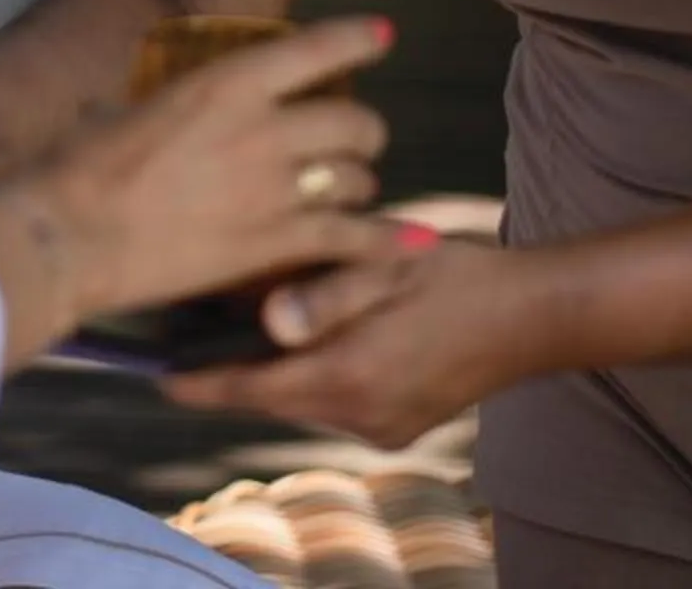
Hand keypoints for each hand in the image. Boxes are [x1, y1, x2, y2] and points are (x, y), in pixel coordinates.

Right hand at [15, 17, 401, 315]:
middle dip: (361, 132)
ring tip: (350, 193)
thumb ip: (168, 109)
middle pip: (352, 120)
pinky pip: (356, 238)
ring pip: (356, 177)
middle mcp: (262, 129)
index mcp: (223, 84)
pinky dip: (392, 239)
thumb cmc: (77, 168)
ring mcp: (273, 189)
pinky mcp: (275, 245)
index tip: (383, 34)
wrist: (68, 236)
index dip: (356, 39)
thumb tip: (156, 110)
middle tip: (353, 145)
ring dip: (360, 184)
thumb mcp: (126, 112)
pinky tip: (420, 240)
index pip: (313, 50)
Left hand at [165, 236, 534, 449]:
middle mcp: (363, 414)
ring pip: (303, 400)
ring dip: (274, 372)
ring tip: (236, 330)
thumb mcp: (386, 266)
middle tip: (186, 336)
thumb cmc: (456, 275)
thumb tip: (266, 322)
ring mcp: (385, 426)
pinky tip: (303, 340)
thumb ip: (323, 293)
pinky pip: (334, 403)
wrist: (535, 317)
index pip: (254, 389)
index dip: (201, 382)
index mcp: (352, 375)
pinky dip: (310, 376)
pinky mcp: (401, 425)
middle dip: (233, 371)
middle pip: (273, 397)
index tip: (156, 375)